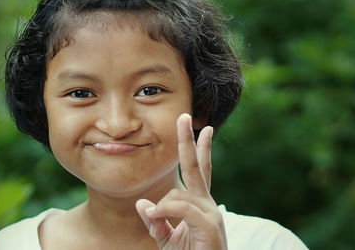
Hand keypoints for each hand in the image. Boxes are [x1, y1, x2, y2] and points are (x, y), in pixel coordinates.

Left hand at [135, 113, 227, 249]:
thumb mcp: (166, 241)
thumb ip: (155, 222)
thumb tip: (143, 204)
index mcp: (198, 205)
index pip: (199, 171)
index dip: (199, 149)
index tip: (203, 129)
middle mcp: (207, 205)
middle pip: (195, 167)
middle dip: (188, 141)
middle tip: (184, 116)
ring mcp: (210, 214)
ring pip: (178, 194)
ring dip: (162, 207)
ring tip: (157, 222)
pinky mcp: (210, 226)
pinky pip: (182, 208)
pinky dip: (166, 210)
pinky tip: (158, 214)